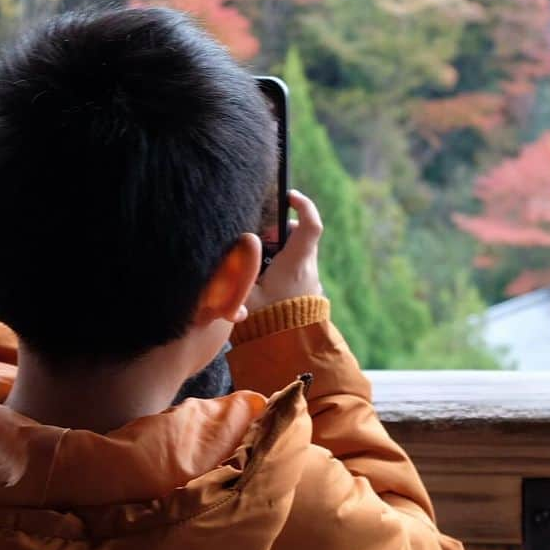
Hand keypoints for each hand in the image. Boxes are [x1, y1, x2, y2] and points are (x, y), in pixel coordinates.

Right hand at [244, 190, 323, 313]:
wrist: (290, 353)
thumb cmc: (265, 324)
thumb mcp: (244, 296)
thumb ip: (238, 271)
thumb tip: (240, 247)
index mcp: (295, 263)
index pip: (309, 224)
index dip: (303, 204)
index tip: (288, 196)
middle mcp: (308, 269)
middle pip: (300, 237)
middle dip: (279, 232)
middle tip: (258, 241)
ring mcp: (311, 282)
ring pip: (298, 254)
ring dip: (279, 252)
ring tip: (256, 267)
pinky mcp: (309, 295)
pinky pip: (297, 271)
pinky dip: (282, 267)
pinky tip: (263, 283)